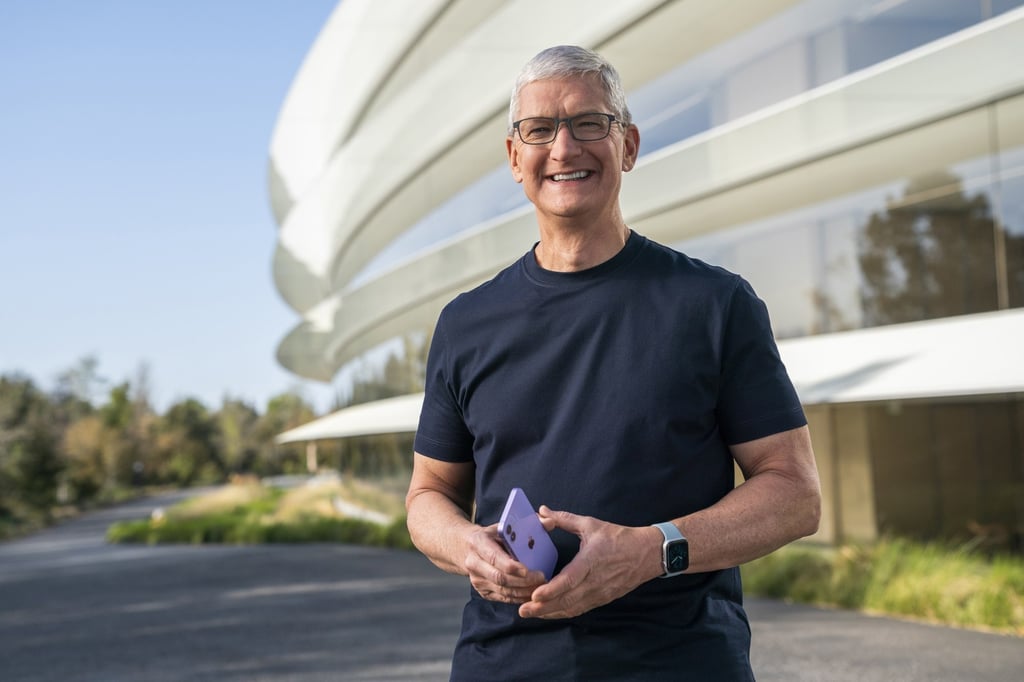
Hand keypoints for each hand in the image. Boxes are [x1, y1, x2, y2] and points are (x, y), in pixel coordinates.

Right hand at [464, 523, 547, 603]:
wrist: (467, 548)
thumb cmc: (491, 536)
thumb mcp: (504, 526)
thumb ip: (528, 524)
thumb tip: (550, 522)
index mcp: (478, 543)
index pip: (495, 558)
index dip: (513, 566)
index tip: (530, 569)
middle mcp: (474, 563)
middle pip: (500, 578)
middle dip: (523, 581)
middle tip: (542, 578)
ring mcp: (477, 580)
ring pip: (503, 591)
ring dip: (523, 591)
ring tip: (541, 587)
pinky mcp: (482, 592)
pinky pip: (503, 598)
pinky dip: (519, 598)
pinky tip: (532, 593)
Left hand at [518, 507, 660, 618]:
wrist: (646, 554)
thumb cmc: (618, 537)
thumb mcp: (591, 524)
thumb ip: (564, 519)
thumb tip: (542, 511)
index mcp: (590, 561)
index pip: (569, 580)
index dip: (551, 590)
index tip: (535, 595)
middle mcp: (594, 581)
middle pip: (566, 600)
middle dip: (543, 607)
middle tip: (522, 610)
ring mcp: (599, 593)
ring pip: (572, 608)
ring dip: (550, 612)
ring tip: (530, 613)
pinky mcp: (602, 599)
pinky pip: (580, 609)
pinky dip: (563, 613)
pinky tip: (549, 612)